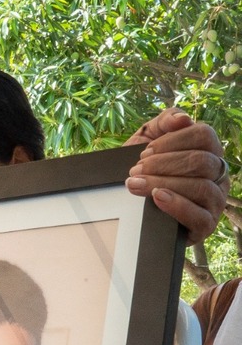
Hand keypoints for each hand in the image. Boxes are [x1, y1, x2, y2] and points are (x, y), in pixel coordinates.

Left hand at [124, 107, 227, 244]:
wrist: (126, 207)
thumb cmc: (142, 170)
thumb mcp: (146, 140)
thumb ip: (163, 123)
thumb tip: (181, 119)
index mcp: (208, 151)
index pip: (204, 135)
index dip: (172, 141)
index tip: (145, 152)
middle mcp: (218, 174)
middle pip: (201, 161)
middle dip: (163, 164)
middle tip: (135, 170)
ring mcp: (215, 200)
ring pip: (200, 187)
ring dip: (163, 183)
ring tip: (135, 184)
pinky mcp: (206, 225)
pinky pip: (200, 216)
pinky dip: (177, 205)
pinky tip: (157, 198)